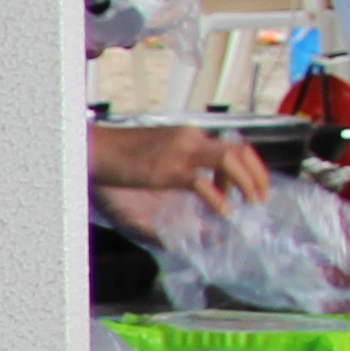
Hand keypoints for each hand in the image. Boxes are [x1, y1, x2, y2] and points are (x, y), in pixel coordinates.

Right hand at [88, 123, 270, 212]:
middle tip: (260, 199)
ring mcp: (181, 153)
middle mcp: (190, 140)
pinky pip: (203, 183)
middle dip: (257, 175)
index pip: (230, 144)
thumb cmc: (113, 161)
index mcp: (187, 137)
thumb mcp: (152, 170)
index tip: (248, 188)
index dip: (247, 166)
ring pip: (231, 160)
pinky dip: (219, 200)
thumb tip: (192, 204)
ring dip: (248, 183)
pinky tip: (224, 213)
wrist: (89, 151)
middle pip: (240, 150)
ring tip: (251, 204)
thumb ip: (174, 183)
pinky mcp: (168, 170)